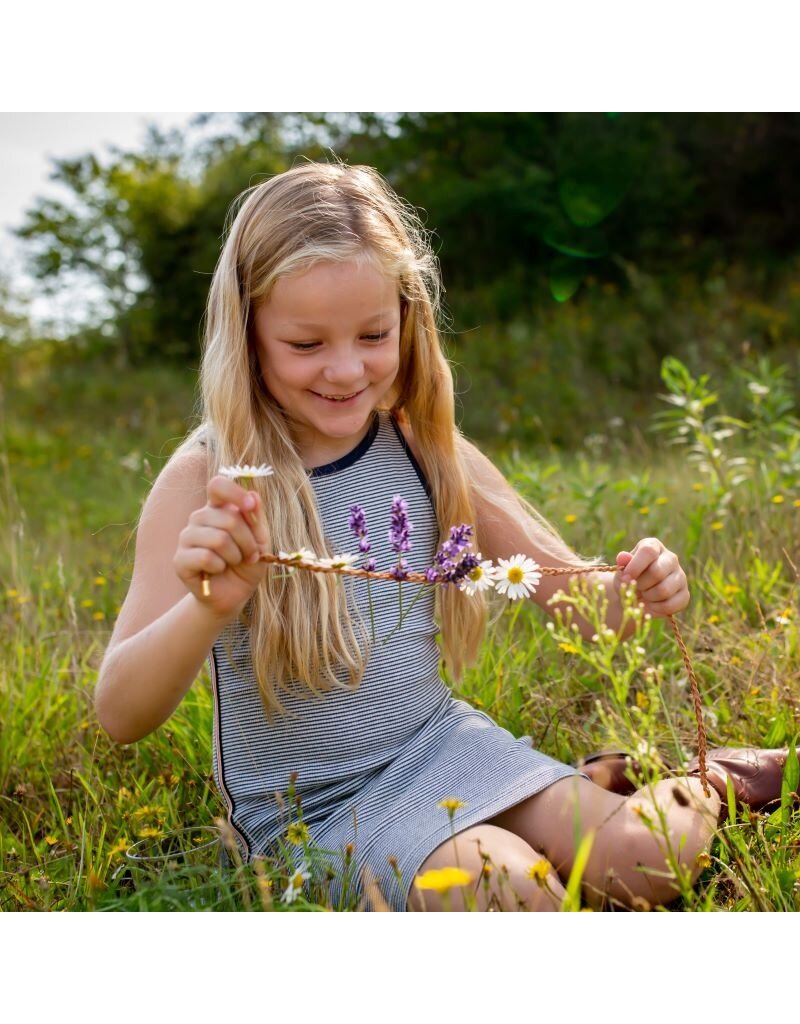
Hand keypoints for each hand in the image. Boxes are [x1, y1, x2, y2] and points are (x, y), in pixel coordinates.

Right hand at [174, 475, 270, 617]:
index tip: (250, 506)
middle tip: (251, 555)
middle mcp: (199, 519)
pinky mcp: (180, 559)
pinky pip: (206, 557)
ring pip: (218, 538)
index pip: (218, 486)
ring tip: (234, 563)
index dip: (235, 493)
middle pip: (227, 517)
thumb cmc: (246, 564)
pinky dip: (220, 567)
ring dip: (235, 555)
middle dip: (248, 540)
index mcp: (217, 509)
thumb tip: (255, 494)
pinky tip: (217, 571)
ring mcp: (186, 538)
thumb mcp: (260, 540)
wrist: (233, 595)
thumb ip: (256, 518)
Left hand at [614, 537, 688, 617]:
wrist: (636, 598)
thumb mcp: (621, 570)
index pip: (648, 551)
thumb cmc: (628, 579)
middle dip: (641, 584)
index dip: (635, 566)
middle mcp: (671, 558)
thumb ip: (622, 564)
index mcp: (654, 546)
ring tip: (643, 595)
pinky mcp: (684, 594)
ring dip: (648, 597)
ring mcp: (681, 576)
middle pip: (657, 571)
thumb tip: (623, 557)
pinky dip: (656, 608)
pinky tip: (651, 605)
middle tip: (635, 588)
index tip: (625, 578)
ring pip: (664, 590)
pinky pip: (670, 604)